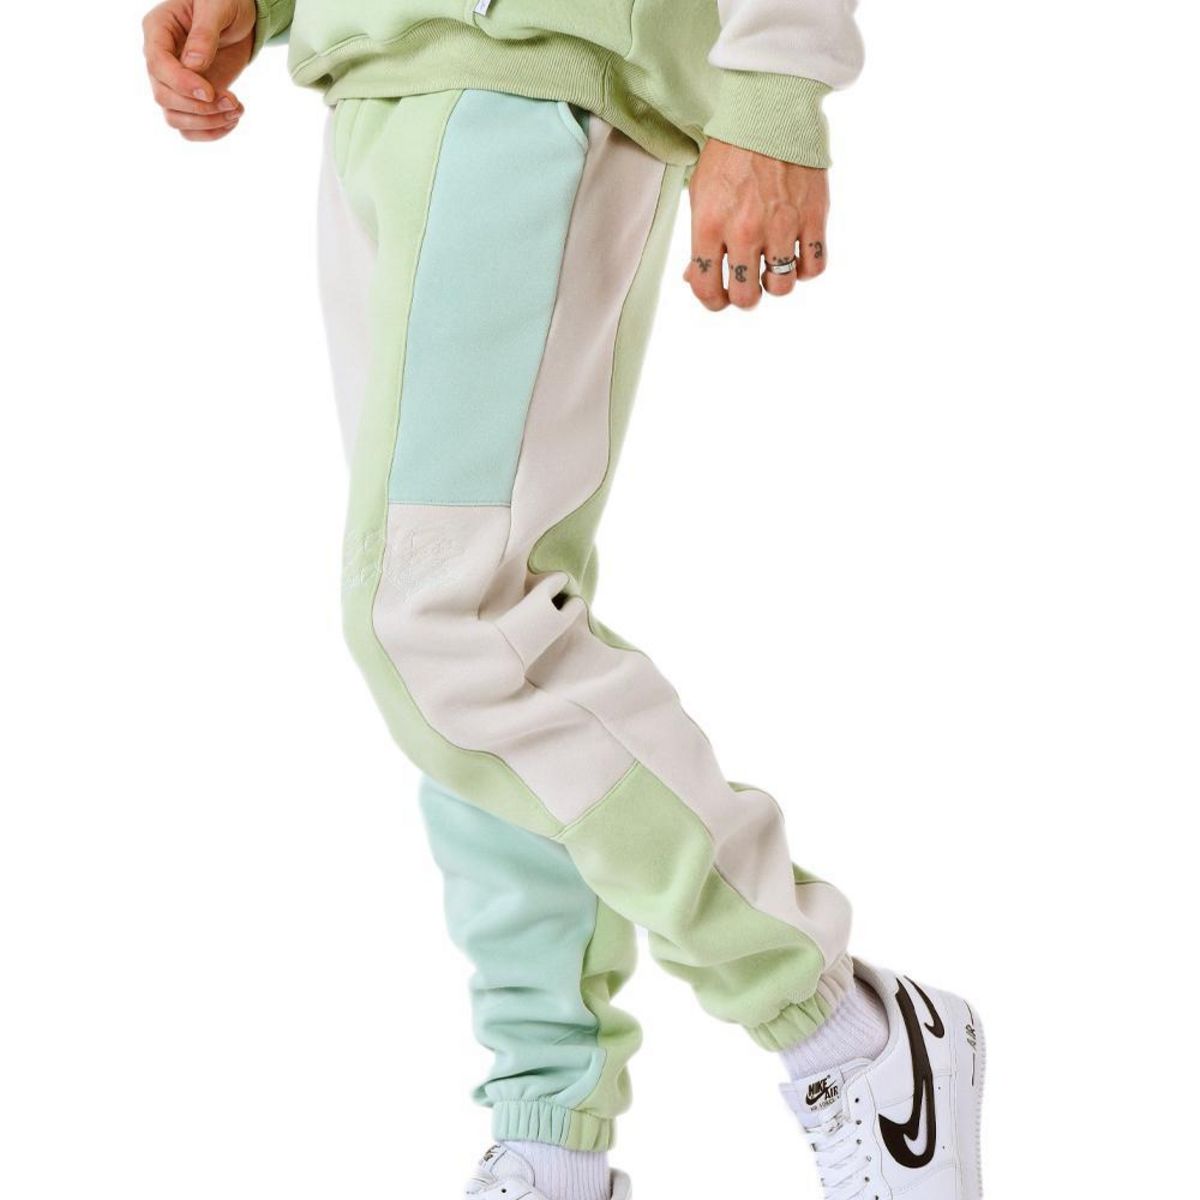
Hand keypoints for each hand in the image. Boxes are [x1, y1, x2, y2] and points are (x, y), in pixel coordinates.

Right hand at [143, 0, 257, 141]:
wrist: (240, 18)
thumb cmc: (225, 2)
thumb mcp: (217, 7)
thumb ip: (204, 34)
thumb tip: (193, 65)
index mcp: (158, 30)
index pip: (157, 65)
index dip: (181, 84)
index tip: (210, 92)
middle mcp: (161, 60)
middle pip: (163, 97)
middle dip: (199, 107)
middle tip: (232, 101)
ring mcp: (174, 82)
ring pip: (174, 118)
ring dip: (207, 123)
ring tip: (236, 110)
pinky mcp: (191, 99)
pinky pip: (190, 128)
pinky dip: (211, 132)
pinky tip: (233, 119)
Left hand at [684, 139, 828, 310]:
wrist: (770, 110)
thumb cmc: (731, 151)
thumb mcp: (700, 192)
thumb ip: (698, 239)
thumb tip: (694, 277)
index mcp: (710, 225)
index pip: (706, 288)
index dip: (712, 301)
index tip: (719, 297)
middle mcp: (745, 231)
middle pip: (746, 297)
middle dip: (745, 296)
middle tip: (748, 283)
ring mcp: (781, 225)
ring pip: (781, 287)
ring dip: (776, 283)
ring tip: (773, 266)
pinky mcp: (813, 216)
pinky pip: (814, 266)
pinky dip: (805, 269)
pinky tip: (796, 256)